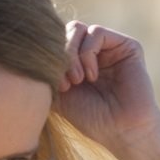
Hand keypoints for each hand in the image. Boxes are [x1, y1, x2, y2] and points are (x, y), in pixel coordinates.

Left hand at [56, 21, 159, 154]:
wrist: (121, 131)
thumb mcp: (59, 94)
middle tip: (65, 83)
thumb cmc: (91, 117)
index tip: (56, 87)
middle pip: (64, 31)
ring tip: (77, 80)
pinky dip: (87, 53)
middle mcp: (94, 51)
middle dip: (60, 55)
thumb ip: (47, 70)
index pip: (55, 41)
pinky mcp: (127, 46)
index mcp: (78, 60)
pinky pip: (96, 32)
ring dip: (72, 54)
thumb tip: (32, 48)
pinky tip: (92, 75)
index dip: (50, 59)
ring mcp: (110, 47)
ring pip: (77, 28)